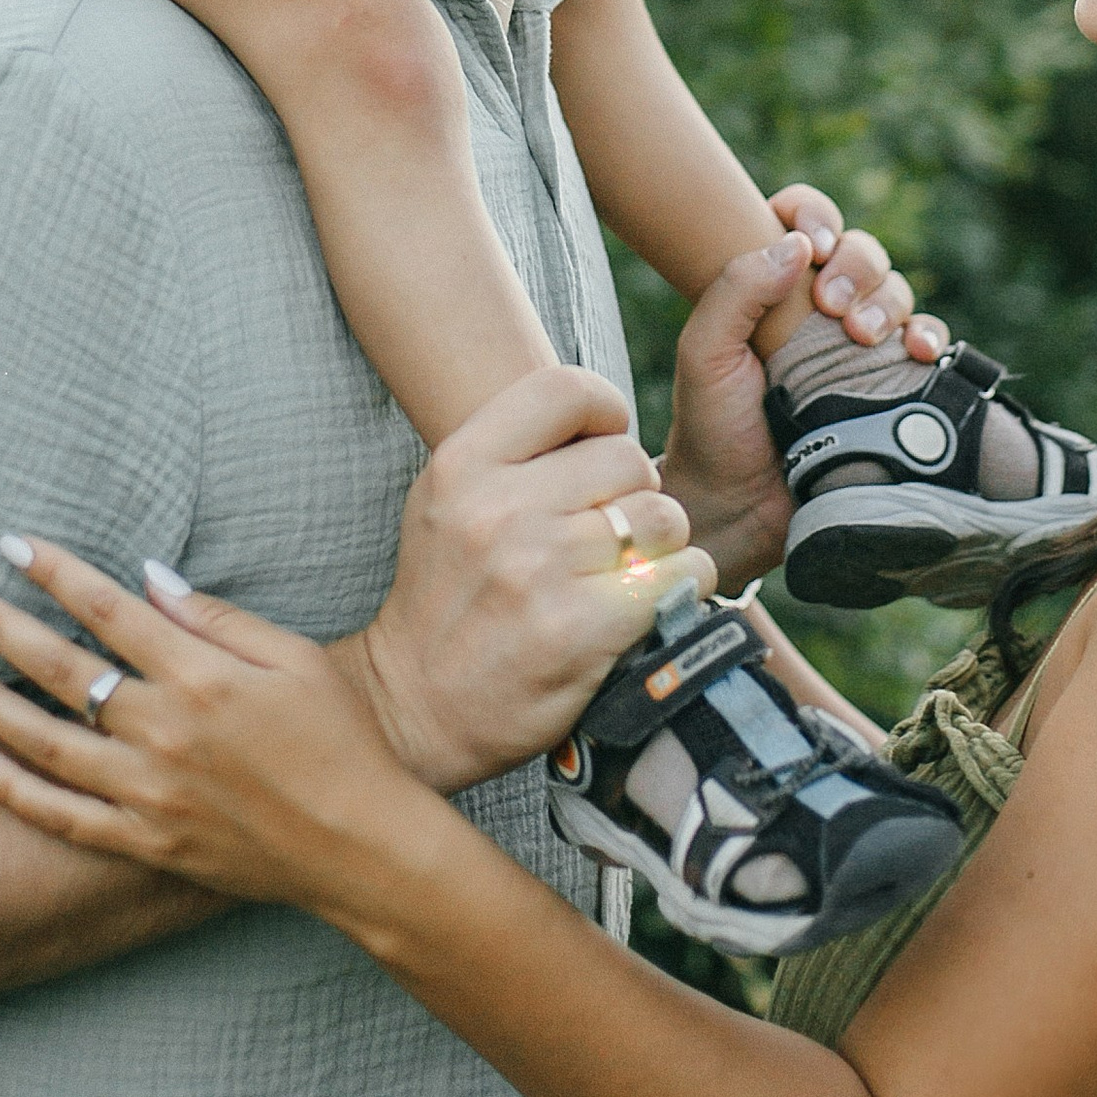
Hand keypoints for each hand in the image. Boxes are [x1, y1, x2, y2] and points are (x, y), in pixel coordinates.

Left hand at [0, 538, 423, 910]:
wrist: (361, 847)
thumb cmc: (342, 740)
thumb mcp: (295, 660)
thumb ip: (217, 618)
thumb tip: (147, 577)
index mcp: (201, 678)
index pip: (108, 610)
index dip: (56, 573)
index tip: (11, 544)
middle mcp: (163, 733)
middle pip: (59, 667)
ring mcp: (147, 794)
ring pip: (44, 743)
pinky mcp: (144, 843)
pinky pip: (59, 817)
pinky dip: (9, 791)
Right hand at [343, 364, 711, 787]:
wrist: (415, 707)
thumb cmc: (447, 597)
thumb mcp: (449, 502)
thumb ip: (515, 451)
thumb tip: (609, 424)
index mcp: (463, 465)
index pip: (567, 389)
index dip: (605, 413)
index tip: (602, 450)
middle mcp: (498, 510)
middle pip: (629, 458)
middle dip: (635, 493)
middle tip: (610, 533)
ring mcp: (539, 570)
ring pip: (663, 517)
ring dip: (660, 544)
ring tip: (625, 570)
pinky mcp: (581, 629)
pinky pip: (682, 575)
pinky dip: (681, 587)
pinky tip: (647, 603)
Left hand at [662, 225, 946, 596]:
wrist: (741, 508)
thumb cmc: (713, 428)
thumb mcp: (704, 353)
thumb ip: (734, 290)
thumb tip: (795, 246)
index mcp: (770, 287)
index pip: (802, 220)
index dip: (814, 216)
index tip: (812, 248)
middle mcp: (816, 309)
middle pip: (859, 250)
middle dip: (856, 265)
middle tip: (834, 309)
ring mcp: (856, 346)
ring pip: (895, 289)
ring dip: (888, 300)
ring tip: (863, 337)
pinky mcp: (890, 383)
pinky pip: (926, 341)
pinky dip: (930, 335)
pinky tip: (919, 352)